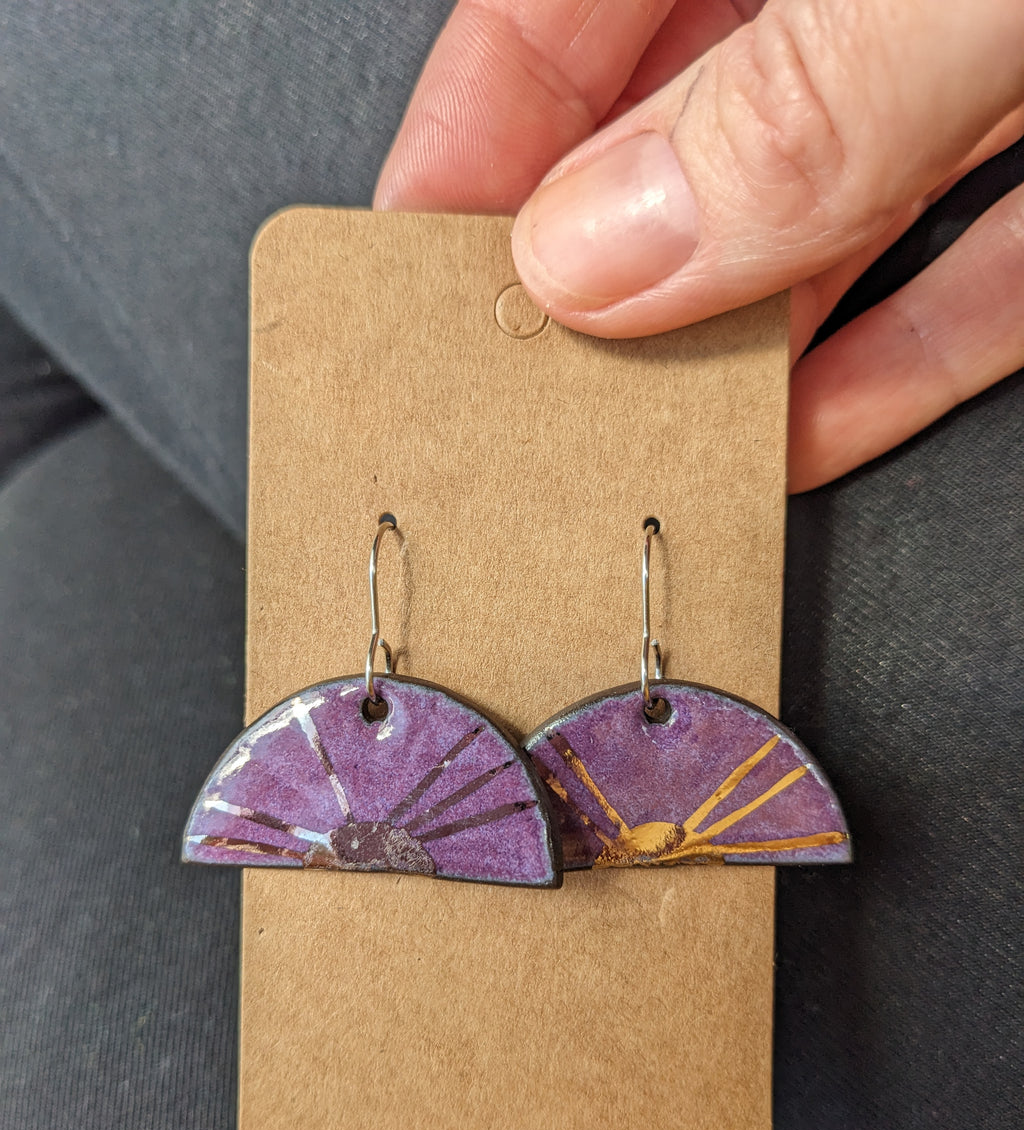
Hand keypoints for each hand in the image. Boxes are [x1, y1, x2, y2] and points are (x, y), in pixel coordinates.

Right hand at [375, 0, 1023, 489]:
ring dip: (730, 352)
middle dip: (596, 280)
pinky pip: (966, 277)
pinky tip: (811, 437)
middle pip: (675, 140)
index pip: (556, 11)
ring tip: (642, 451)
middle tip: (524, 400)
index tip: (411, 277)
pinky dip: (896, 362)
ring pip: (814, 227)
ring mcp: (970, 73)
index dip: (468, 141)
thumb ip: (792, 104)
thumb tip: (609, 249)